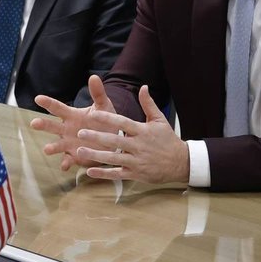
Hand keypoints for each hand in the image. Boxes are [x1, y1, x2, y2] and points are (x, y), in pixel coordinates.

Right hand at [29, 74, 117, 170]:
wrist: (113, 140)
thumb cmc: (105, 121)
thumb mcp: (103, 106)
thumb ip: (98, 93)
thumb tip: (94, 77)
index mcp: (72, 116)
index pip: (57, 108)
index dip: (48, 103)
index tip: (38, 98)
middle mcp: (66, 130)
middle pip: (52, 126)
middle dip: (43, 125)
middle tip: (34, 123)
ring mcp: (69, 143)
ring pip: (57, 145)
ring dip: (52, 147)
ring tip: (47, 149)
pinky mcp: (75, 156)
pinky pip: (68, 160)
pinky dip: (65, 162)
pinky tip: (64, 165)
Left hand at [65, 84, 189, 185]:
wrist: (181, 163)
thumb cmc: (168, 140)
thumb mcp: (160, 120)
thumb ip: (148, 104)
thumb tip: (143, 87)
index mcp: (143, 131)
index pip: (123, 123)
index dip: (108, 118)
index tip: (93, 114)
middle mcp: (138, 146)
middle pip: (115, 141)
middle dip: (97, 137)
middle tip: (80, 133)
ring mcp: (137, 161)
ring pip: (113, 159)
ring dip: (95, 156)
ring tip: (79, 151)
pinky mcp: (136, 174)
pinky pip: (117, 174)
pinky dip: (103, 174)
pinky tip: (89, 171)